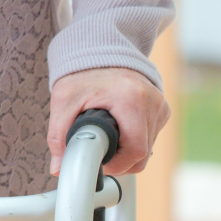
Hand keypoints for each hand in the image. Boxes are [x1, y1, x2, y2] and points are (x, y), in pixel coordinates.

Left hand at [47, 66, 169, 177]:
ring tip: (106, 137)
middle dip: (120, 161)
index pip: (135, 150)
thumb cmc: (82, 74)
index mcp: (131, 99)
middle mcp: (152, 102)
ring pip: (148, 149)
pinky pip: (150, 137)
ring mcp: (160, 105)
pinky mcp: (163, 109)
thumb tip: (57, 168)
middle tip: (99, 153)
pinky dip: (134, 141)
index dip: (116, 164)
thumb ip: (58, 135)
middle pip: (143, 154)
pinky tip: (118, 130)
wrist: (99, 51)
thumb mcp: (64, 101)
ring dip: (127, 152)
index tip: (99, 163)